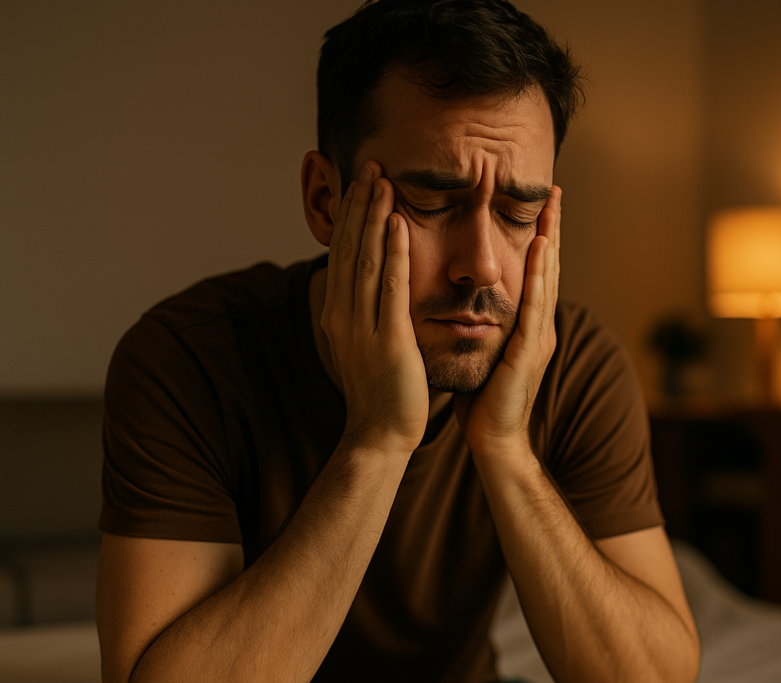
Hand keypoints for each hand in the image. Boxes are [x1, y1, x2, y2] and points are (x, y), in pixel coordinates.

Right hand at [322, 161, 428, 455]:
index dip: (351, 215)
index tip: (362, 182)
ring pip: (366, 259)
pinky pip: (390, 288)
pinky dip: (393, 253)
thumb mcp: (366, 342)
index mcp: (338, 313)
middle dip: (360, 204)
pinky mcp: (387, 339)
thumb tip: (373, 285)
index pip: (344, 253)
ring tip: (382, 180)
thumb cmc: (381, 391)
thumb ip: (367, 311)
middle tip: (370, 164)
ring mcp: (362, 326)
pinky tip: (398, 224)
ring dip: (373, 217)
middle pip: (350, 248)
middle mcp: (344, 314)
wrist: (380, 435)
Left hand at [454, 186, 561, 458]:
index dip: (538, 240)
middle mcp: (539, 327)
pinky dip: (540, 274)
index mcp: (527, 327)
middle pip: (547, 269)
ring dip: (551, 240)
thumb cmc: (483, 401)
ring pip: (547, 279)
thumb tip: (464, 304)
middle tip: (555, 192)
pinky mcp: (529, 350)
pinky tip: (540, 248)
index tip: (538, 207)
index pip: (534, 275)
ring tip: (553, 207)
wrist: (493, 440)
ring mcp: (539, 338)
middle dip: (552, 229)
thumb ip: (483, 326)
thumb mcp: (484, 352)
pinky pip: (535, 304)